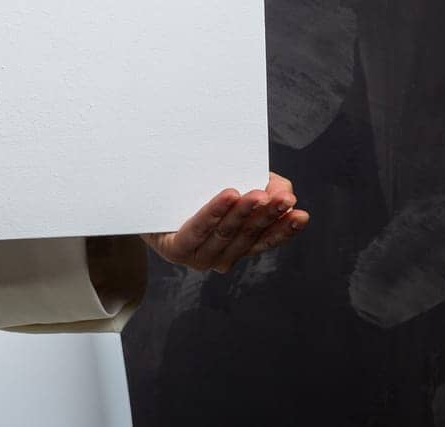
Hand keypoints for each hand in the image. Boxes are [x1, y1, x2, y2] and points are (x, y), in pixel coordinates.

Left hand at [139, 172, 308, 272]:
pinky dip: (215, 212)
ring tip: (259, 194)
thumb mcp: (232, 186)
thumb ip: (262, 187)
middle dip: (267, 215)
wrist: (143, 195)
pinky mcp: (176, 248)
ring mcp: (198, 256)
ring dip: (244, 213)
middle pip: (248, 235)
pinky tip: (229, 195)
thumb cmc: (193, 190)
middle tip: (283, 198)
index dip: (284, 228)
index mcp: (237, 247)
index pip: (267, 240)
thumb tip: (284, 190)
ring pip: (226, 232)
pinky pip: (199, 229)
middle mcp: (220, 257)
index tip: (301, 213)